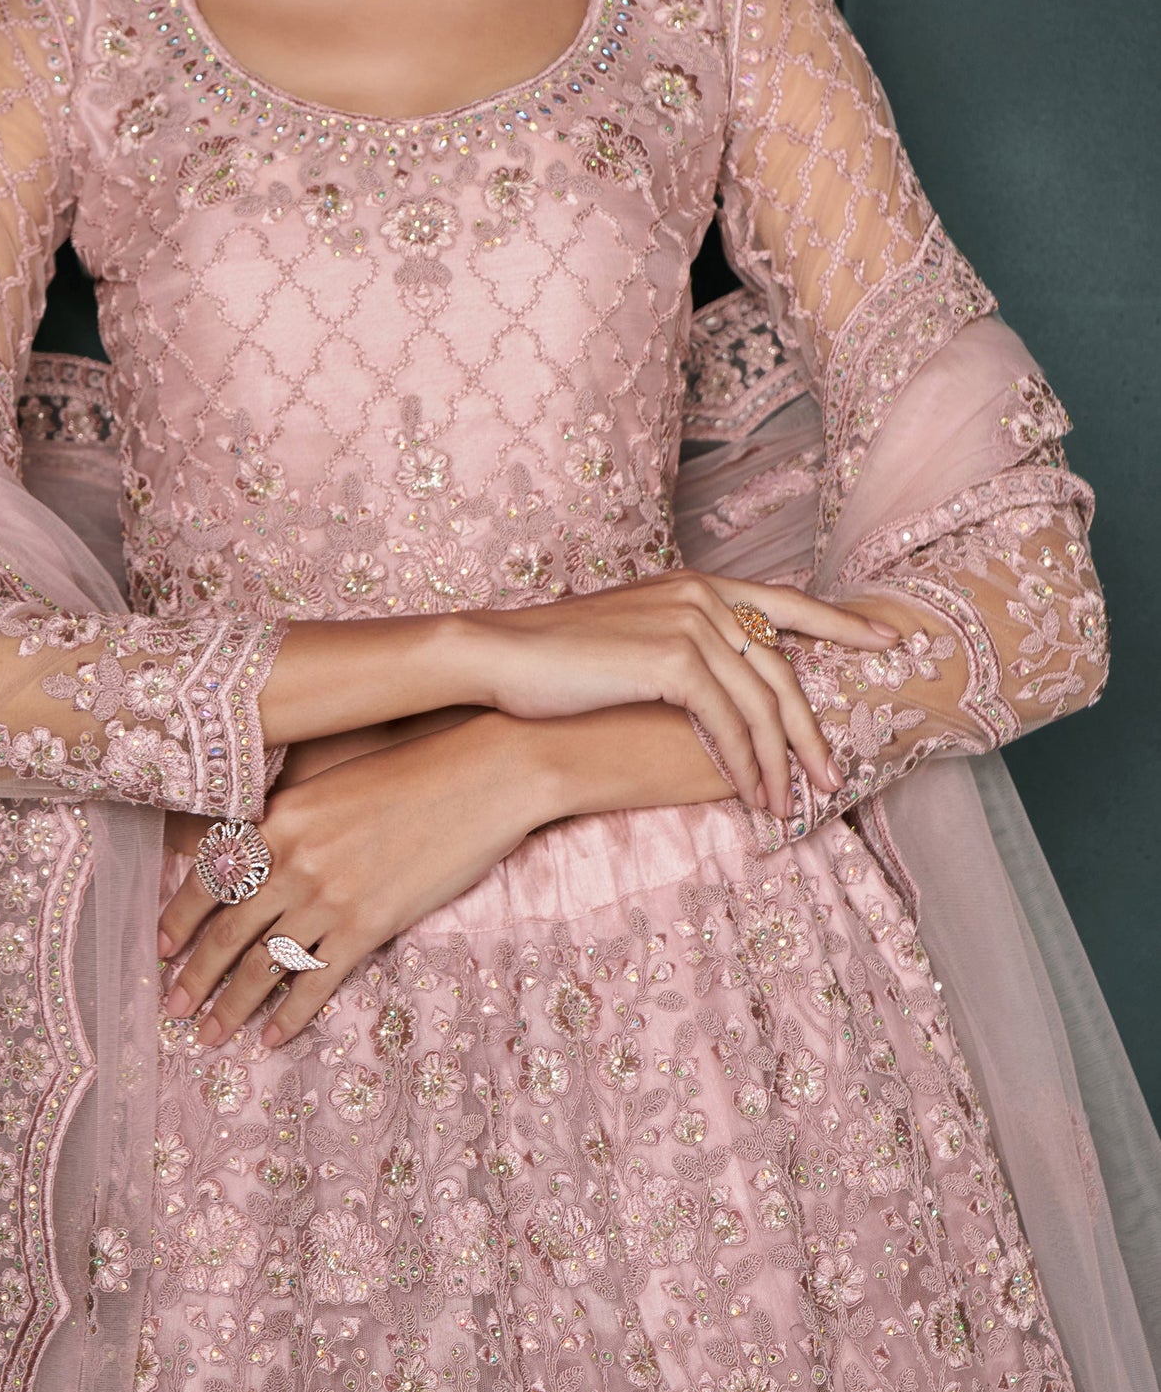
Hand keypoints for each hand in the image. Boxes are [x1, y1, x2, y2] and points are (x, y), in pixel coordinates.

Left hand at [157, 713, 545, 1047]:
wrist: (482, 777)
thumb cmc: (412, 770)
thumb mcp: (331, 785)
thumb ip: (287, 821)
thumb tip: (249, 854)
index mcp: (279, 818)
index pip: (209, 877)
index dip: (178, 918)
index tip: (160, 948)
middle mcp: (293, 859)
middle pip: (226, 930)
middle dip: (193, 975)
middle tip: (170, 1008)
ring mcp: (329, 896)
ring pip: (261, 964)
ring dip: (230, 1006)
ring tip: (209, 1034)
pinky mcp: (368, 926)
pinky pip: (315, 982)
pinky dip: (289, 1016)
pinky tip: (272, 1037)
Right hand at [464, 572, 897, 816]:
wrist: (501, 655)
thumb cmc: (557, 655)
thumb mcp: (635, 635)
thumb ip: (685, 644)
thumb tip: (723, 680)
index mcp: (698, 584)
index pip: (787, 602)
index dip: (843, 625)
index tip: (890, 643)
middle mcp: (702, 595)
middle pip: (784, 669)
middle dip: (813, 731)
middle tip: (834, 778)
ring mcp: (689, 624)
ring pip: (762, 705)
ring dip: (781, 764)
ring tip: (791, 807)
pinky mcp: (672, 661)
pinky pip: (729, 724)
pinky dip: (746, 766)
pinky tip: (752, 797)